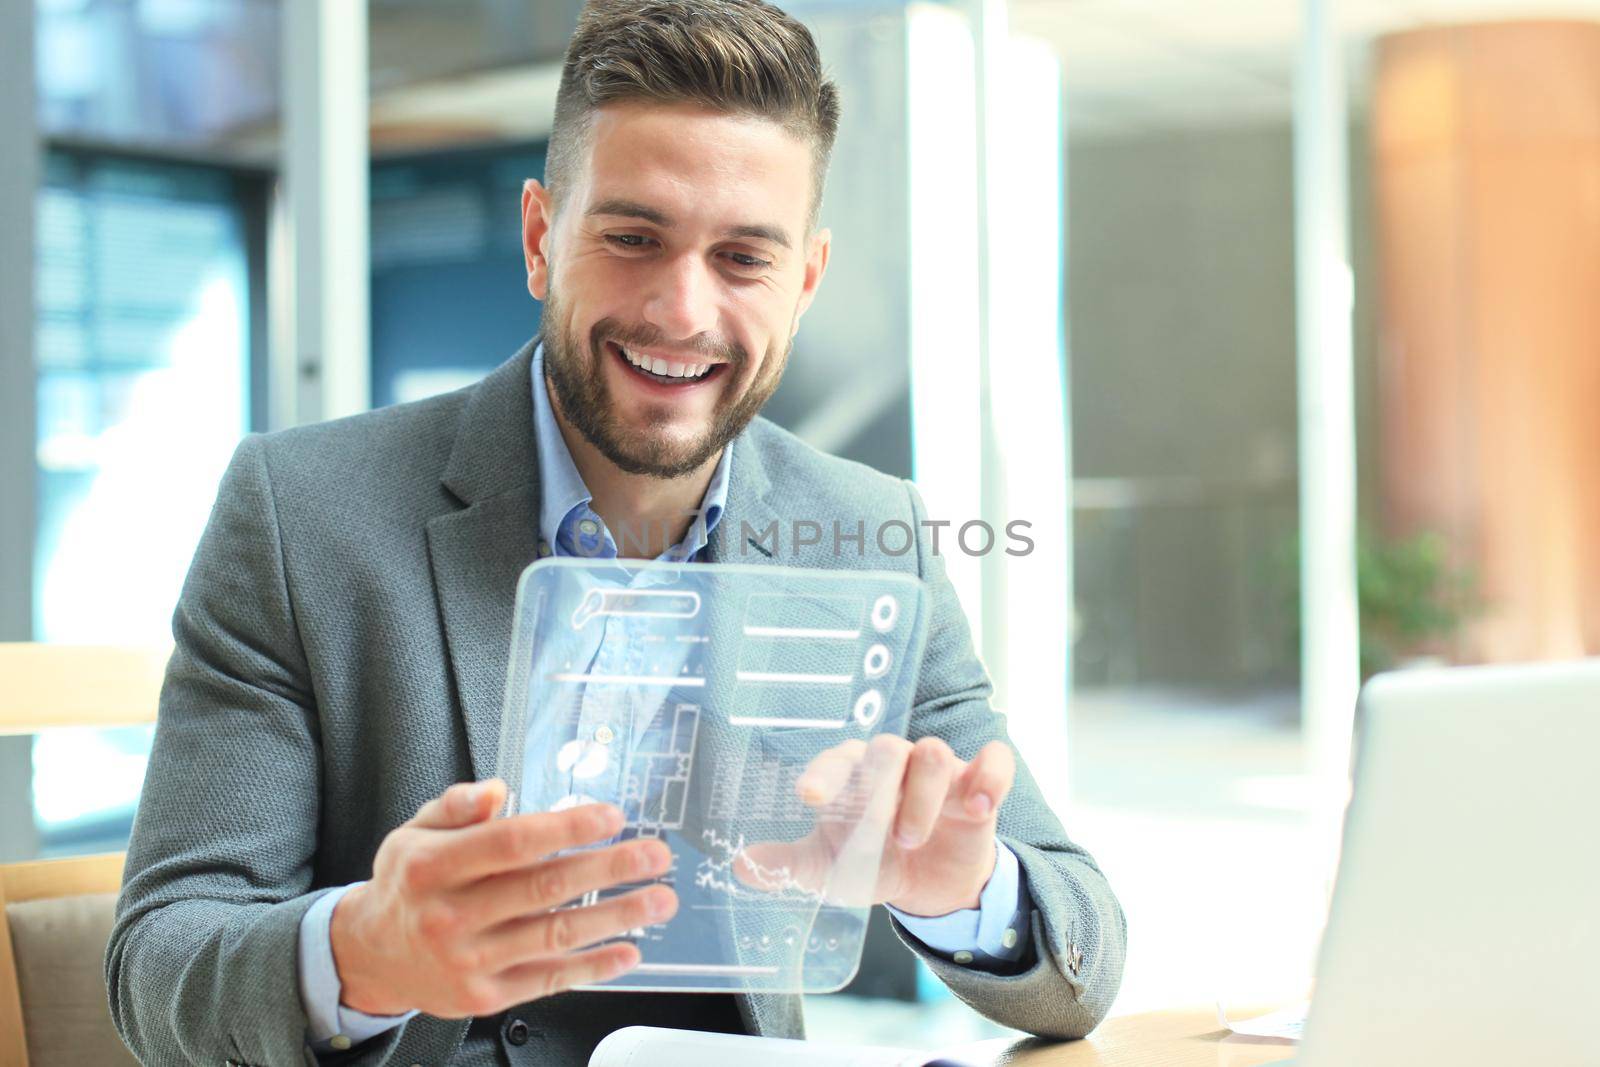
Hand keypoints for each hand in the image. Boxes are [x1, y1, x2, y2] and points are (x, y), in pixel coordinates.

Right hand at [329, 779, 676, 1017]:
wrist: (374, 954)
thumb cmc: (409, 883)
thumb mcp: (416, 831)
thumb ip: (457, 806)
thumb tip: (495, 790)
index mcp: (432, 867)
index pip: (509, 844)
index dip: (565, 829)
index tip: (610, 817)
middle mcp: (450, 917)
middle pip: (543, 889)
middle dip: (608, 869)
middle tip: (655, 854)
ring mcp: (469, 962)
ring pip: (555, 936)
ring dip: (616, 917)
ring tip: (659, 900)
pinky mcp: (486, 997)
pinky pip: (549, 980)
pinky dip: (594, 966)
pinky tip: (628, 950)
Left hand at [736, 736, 1014, 917]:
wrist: (928, 884)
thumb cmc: (872, 861)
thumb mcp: (828, 869)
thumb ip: (787, 864)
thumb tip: (740, 865)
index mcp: (853, 775)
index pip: (836, 761)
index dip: (822, 776)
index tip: (808, 798)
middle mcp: (894, 764)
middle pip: (886, 748)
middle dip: (879, 789)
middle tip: (878, 832)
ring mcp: (938, 771)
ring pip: (932, 753)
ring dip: (922, 799)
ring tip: (910, 842)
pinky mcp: (978, 784)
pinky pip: (994, 761)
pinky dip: (989, 779)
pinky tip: (977, 808)